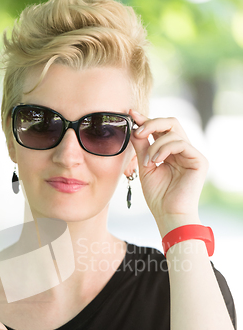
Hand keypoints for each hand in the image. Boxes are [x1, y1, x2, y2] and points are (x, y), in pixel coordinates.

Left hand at [129, 110, 208, 229]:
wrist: (168, 214)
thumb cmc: (158, 196)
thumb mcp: (145, 166)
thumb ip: (142, 147)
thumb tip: (134, 127)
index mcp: (170, 151)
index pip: (161, 129)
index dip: (146, 120)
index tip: (131, 115)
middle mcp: (183, 150)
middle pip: (171, 122)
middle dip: (151, 123)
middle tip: (138, 132)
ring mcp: (192, 154)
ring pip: (174, 132)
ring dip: (155, 144)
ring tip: (147, 162)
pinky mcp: (199, 160)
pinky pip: (181, 143)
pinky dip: (165, 148)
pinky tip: (156, 161)